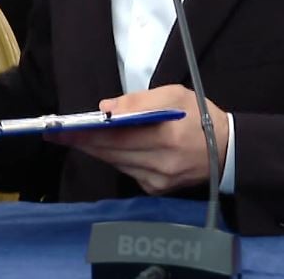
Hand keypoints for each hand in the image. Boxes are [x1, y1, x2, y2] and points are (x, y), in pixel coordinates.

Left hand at [47, 85, 229, 195]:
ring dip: (95, 151)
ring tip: (73, 138)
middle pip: (110, 153)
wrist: (228, 150)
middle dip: (82, 143)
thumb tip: (106, 109)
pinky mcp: (157, 190)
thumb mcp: (174, 95)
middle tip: (55, 134)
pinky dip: (114, 158)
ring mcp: (159, 180)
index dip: (86, 133)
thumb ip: (139, 101)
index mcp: (167, 136)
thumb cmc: (199, 116)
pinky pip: (126, 171)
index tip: (61, 130)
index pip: (117, 136)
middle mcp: (161, 163)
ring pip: (115, 163)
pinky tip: (105, 148)